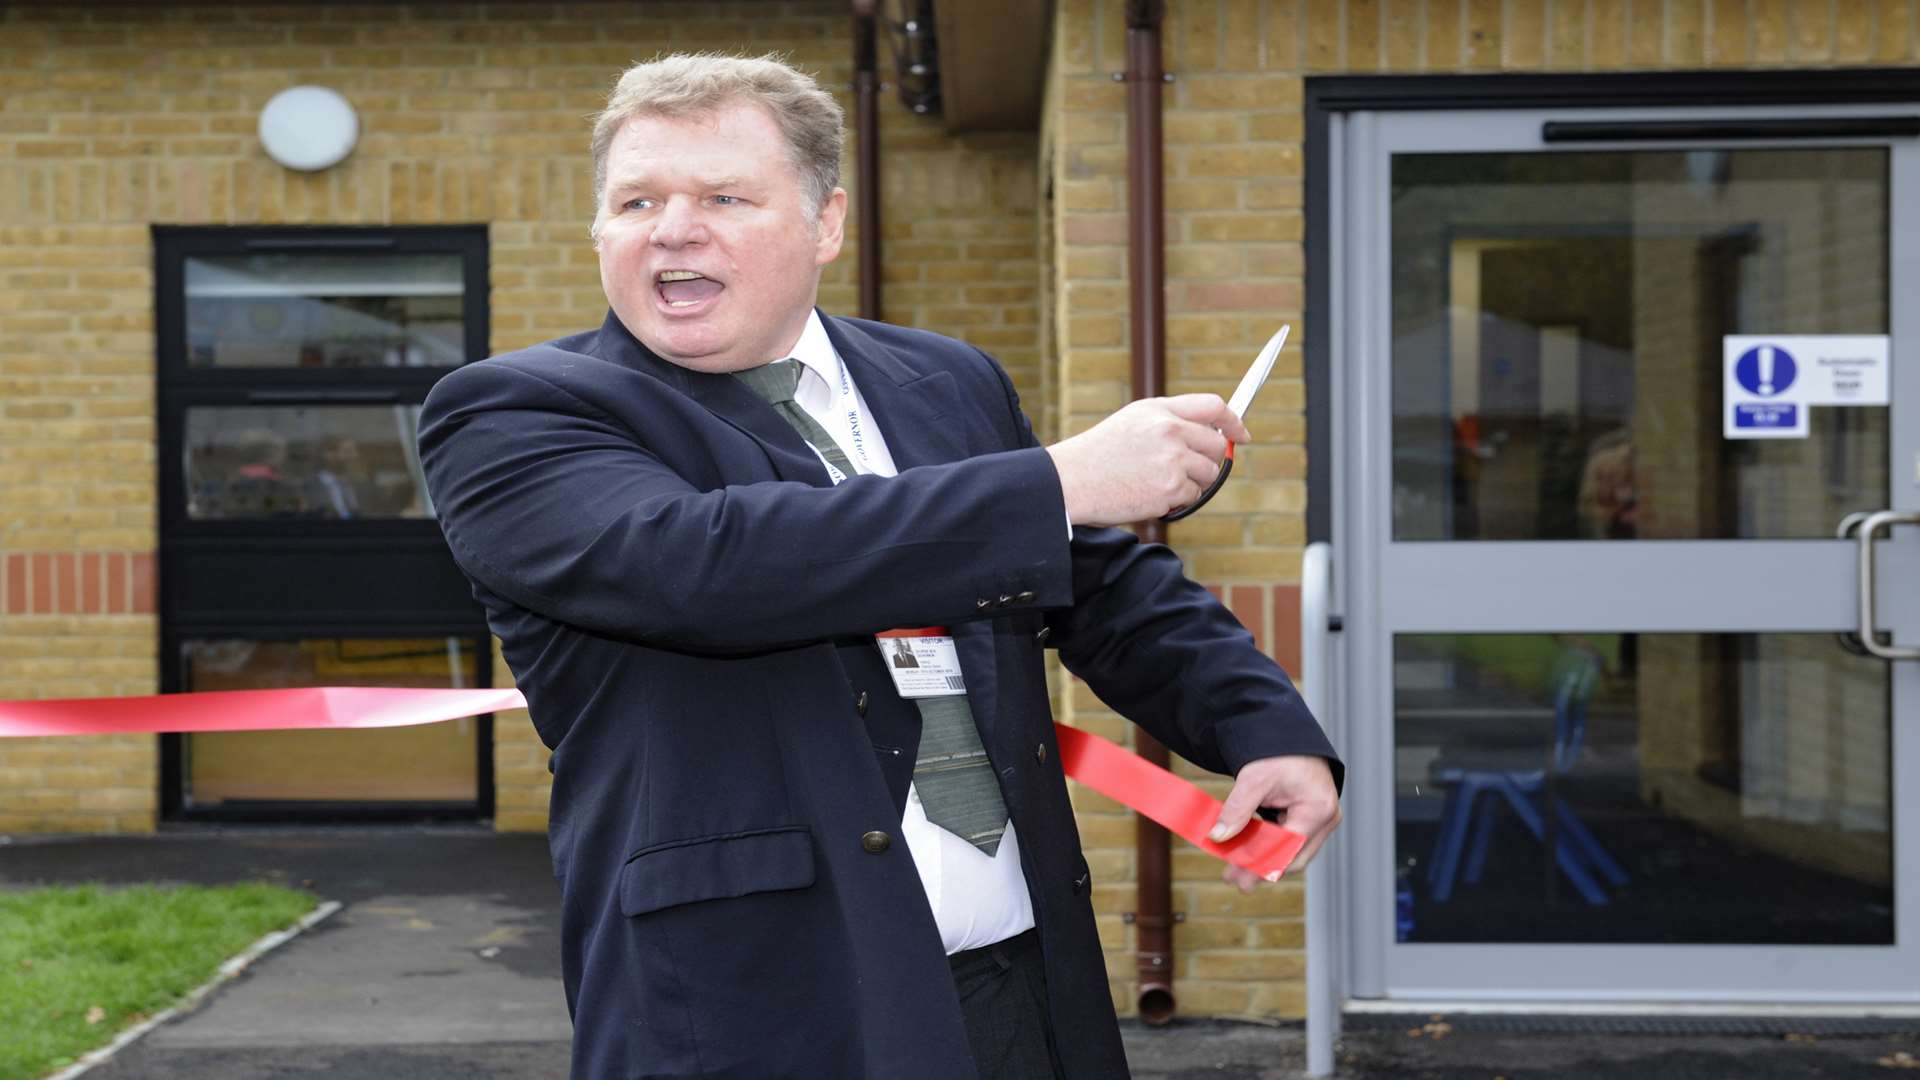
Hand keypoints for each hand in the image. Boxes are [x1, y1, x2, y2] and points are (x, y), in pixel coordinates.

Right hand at [1045, 395, 1249, 526]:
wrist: (1071, 481)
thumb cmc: (1099, 454)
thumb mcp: (1133, 421)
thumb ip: (1171, 421)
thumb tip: (1212, 433)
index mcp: (1160, 410)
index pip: (1213, 406)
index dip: (1233, 421)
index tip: (1241, 435)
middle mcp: (1170, 430)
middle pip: (1217, 446)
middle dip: (1209, 461)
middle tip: (1185, 471)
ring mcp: (1172, 460)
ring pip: (1208, 475)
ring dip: (1191, 483)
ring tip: (1156, 482)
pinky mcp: (1170, 489)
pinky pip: (1193, 497)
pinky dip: (1177, 501)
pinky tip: (1149, 495)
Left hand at [1209, 754, 1340, 892]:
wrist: (1289, 738)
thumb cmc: (1277, 753)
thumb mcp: (1254, 778)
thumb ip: (1237, 810)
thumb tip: (1218, 837)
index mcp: (1317, 808)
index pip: (1288, 848)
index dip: (1261, 865)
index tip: (1236, 876)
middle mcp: (1326, 819)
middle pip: (1294, 858)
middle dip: (1262, 870)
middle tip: (1233, 880)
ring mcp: (1323, 821)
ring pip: (1294, 854)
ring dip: (1266, 862)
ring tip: (1235, 871)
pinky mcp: (1314, 820)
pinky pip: (1293, 843)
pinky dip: (1272, 849)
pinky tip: (1249, 853)